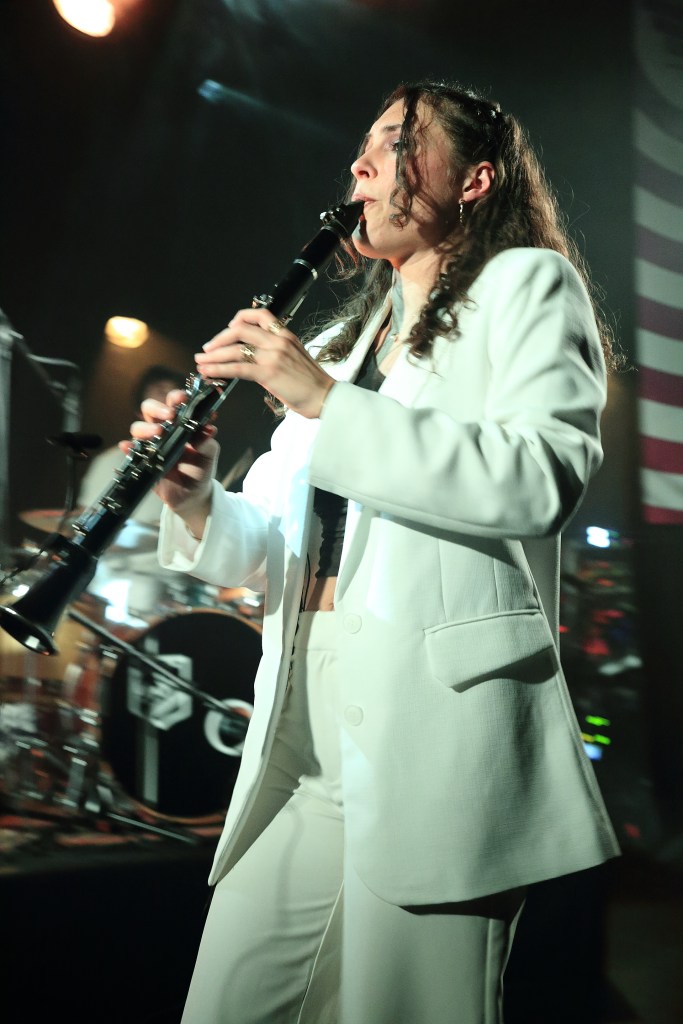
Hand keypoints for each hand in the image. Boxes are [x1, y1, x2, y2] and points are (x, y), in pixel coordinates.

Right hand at [121, 388, 218, 532]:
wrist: (192, 495)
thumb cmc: (200, 469)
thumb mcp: (208, 455)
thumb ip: (208, 441)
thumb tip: (208, 429)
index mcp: (179, 423)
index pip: (173, 403)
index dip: (176, 397)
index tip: (182, 398)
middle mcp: (162, 430)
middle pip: (149, 409)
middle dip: (157, 408)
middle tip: (170, 416)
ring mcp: (150, 445)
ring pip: (138, 428)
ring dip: (145, 428)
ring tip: (157, 434)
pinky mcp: (142, 461)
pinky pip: (131, 452)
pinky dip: (127, 448)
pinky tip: (127, 447)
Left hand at [195, 308, 334, 418]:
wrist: (326, 397)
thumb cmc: (313, 383)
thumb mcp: (296, 358)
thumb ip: (277, 352)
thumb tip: (256, 357)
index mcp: (286, 335)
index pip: (260, 315)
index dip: (239, 319)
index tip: (229, 328)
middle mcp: (278, 341)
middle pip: (240, 329)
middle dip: (219, 339)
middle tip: (208, 349)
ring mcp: (273, 356)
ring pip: (234, 349)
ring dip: (213, 356)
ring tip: (201, 362)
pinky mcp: (268, 373)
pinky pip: (237, 367)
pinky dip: (218, 369)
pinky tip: (209, 372)